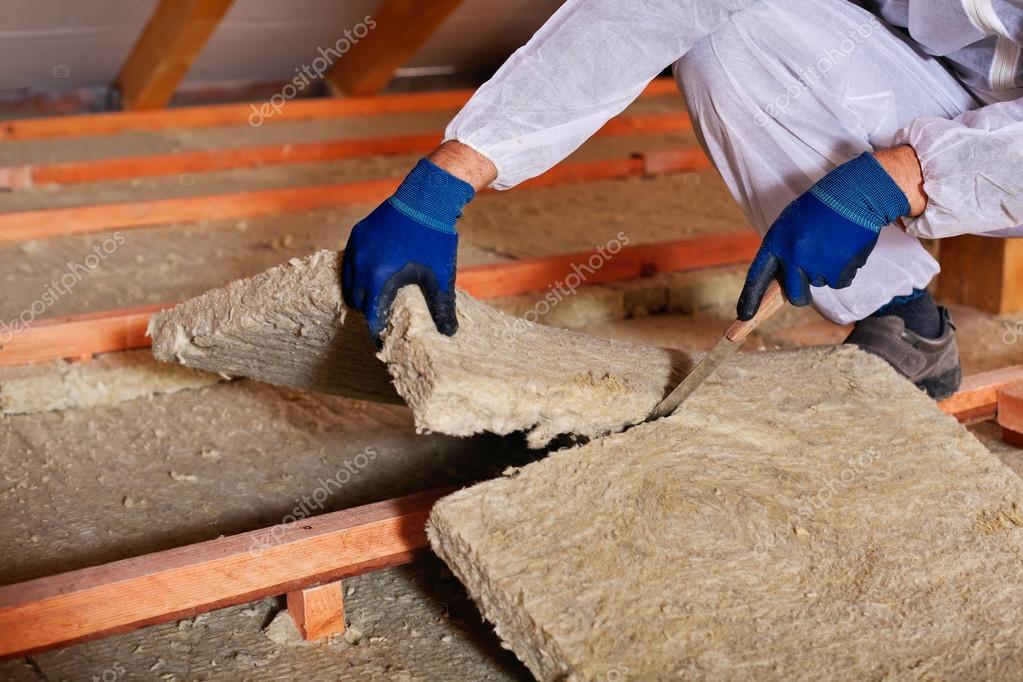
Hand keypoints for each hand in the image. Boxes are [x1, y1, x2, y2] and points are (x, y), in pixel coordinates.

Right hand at [342, 158, 474, 340]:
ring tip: (375, 300)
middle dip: (368, 312)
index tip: (382, 341)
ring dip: (360, 294)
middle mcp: (361, 264)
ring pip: (349, 281)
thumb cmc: (434, 239)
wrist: (426, 198)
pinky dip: (357, 274)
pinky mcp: (357, 234)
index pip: (371, 315)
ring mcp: (356, 247)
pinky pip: (350, 262)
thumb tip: (450, 333)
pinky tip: (371, 276)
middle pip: (357, 300)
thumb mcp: (440, 276)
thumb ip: (442, 307)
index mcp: (380, 278)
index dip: (376, 331)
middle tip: (381, 319)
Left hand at [737, 152, 911, 319]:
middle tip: (807, 286)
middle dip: (801, 295)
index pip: (757, 276)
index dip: (750, 298)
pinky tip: (845, 248)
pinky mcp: (840, 268)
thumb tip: (783, 281)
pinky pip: (841, 281)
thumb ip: (783, 251)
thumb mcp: (790, 224)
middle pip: (795, 294)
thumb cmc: (818, 208)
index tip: (743, 316)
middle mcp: (793, 256)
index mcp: (776, 242)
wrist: (852, 194)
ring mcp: (817, 264)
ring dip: (827, 270)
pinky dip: (845, 269)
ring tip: (832, 243)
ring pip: (820, 284)